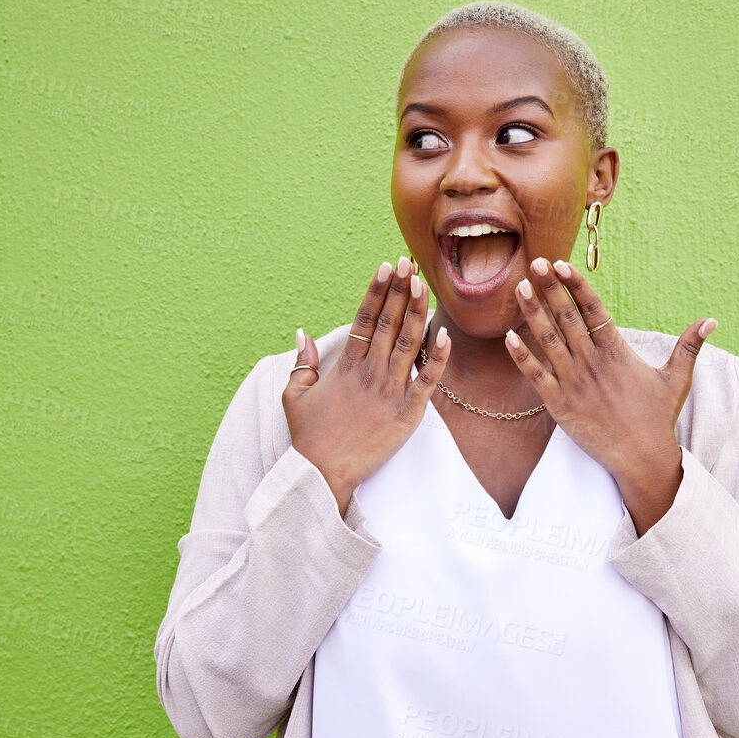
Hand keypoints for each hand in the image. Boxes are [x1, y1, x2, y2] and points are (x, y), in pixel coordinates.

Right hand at [283, 256, 450, 515]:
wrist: (322, 474)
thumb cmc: (308, 438)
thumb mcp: (293, 396)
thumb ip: (301, 363)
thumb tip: (302, 333)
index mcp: (345, 367)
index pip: (364, 319)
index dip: (376, 291)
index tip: (386, 266)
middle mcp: (369, 373)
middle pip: (388, 323)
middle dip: (400, 290)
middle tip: (410, 263)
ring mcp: (390, 392)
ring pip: (409, 344)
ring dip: (418, 312)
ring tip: (425, 284)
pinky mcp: (407, 414)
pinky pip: (427, 381)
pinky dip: (438, 358)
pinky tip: (445, 333)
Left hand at [506, 257, 716, 532]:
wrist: (642, 459)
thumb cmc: (658, 419)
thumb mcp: (677, 379)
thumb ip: (689, 346)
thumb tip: (712, 321)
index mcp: (618, 352)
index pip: (594, 310)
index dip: (577, 286)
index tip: (562, 265)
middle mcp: (593, 363)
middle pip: (568, 318)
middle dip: (550, 289)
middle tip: (535, 262)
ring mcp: (574, 383)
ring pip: (549, 341)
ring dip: (533, 314)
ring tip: (520, 288)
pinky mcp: (560, 405)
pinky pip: (536, 376)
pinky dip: (522, 357)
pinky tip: (508, 337)